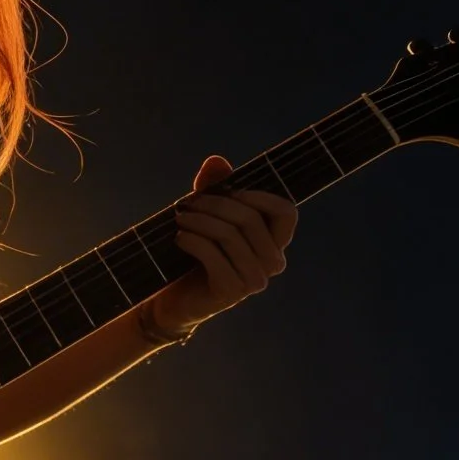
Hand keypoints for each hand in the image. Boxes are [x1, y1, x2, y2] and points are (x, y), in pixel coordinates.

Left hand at [150, 155, 297, 334]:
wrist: (173, 299)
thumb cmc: (195, 255)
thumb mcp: (205, 217)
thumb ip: (214, 188)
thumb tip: (216, 160)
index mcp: (274, 243)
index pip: (286, 212)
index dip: (260, 196)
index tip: (230, 190)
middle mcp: (271, 263)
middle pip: (250, 219)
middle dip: (215, 204)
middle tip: (187, 204)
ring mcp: (254, 281)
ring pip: (230, 236)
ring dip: (199, 221)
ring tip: (179, 218)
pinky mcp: (231, 292)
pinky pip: (213, 256)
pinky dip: (193, 241)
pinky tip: (180, 238)